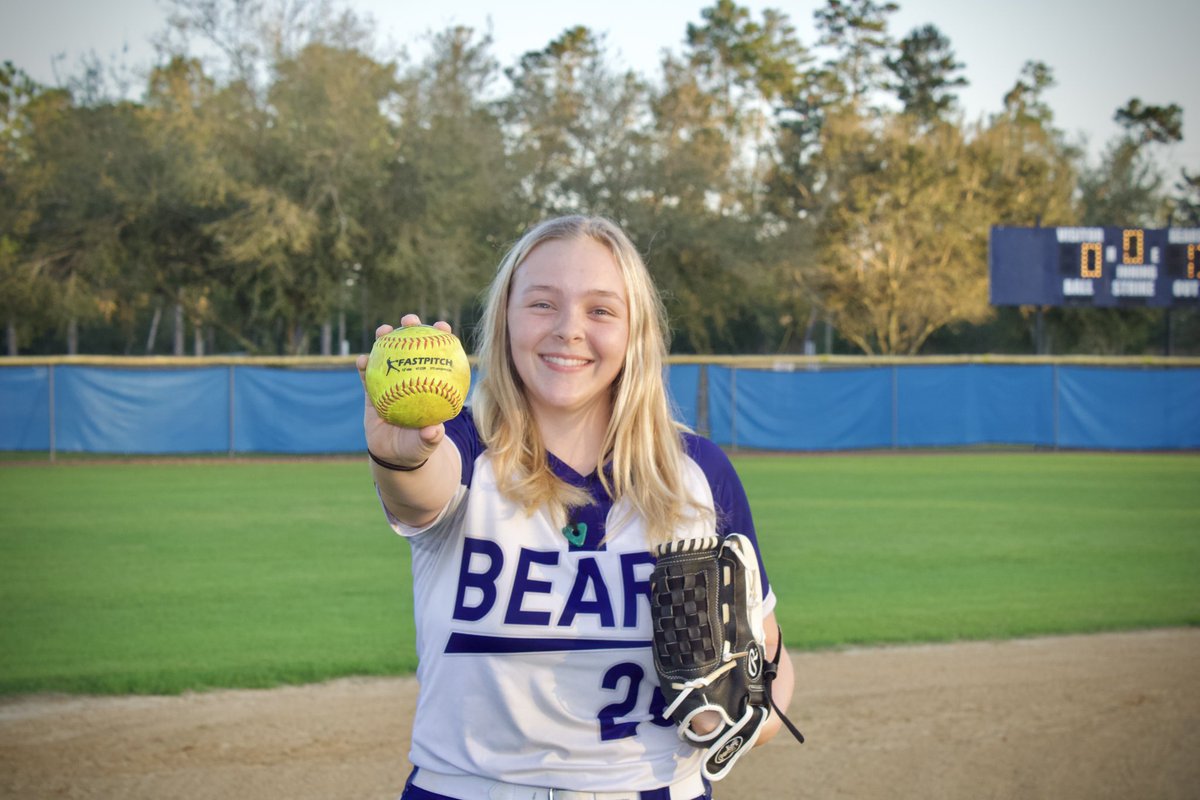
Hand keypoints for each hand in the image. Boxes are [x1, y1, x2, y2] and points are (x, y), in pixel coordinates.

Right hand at [357, 314, 452, 467]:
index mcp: (430, 383)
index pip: (439, 356)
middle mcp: (412, 377)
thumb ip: (429, 437)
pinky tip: (362, 360)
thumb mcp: (424, 444)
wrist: (393, 455)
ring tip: (383, 330)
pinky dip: (364, 366)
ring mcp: (392, 381)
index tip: (443, 327)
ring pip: (387, 355)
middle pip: (412, 346)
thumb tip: (434, 431)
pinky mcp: (373, 390)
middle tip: (409, 320)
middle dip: (412, 327)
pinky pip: (367, 375)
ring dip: (385, 339)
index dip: (442, 339)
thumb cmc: (415, 448)